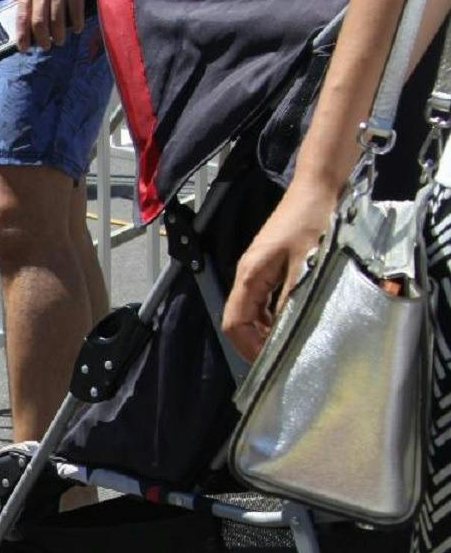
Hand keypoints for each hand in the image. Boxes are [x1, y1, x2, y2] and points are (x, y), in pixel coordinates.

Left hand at [13, 0, 90, 49]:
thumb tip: (12, 8)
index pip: (21, 17)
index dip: (22, 36)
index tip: (23, 49)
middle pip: (39, 23)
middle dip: (42, 40)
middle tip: (46, 47)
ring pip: (57, 21)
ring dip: (59, 35)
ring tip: (59, 41)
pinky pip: (75, 12)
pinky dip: (76, 24)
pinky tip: (76, 29)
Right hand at [224, 181, 336, 359]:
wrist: (316, 189)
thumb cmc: (311, 220)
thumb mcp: (307, 263)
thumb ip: (292, 299)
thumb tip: (285, 331)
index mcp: (249, 276)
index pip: (234, 323)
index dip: (247, 348)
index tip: (268, 363)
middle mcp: (247, 276)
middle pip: (239, 321)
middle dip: (256, 343)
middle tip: (281, 358)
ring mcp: (257, 272)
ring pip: (251, 313)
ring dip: (265, 331)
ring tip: (288, 344)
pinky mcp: (268, 268)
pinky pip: (263, 302)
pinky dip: (273, 317)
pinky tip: (291, 321)